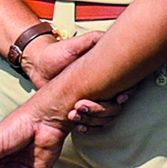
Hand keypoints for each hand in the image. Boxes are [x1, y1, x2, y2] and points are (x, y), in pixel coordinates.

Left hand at [20, 31, 134, 130]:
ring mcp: (92, 100)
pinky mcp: (80, 110)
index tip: (119, 98)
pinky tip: (78, 124)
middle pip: (116, 106)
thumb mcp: (77, 44)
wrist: (38, 65)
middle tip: (82, 105)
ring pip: (105, 118)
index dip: (127, 92)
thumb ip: (95, 40)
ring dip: (93, 119)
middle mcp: (103, 88)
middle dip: (103, 109)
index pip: (126, 85)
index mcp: (106, 74)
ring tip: (73, 113)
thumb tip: (112, 40)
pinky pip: (93, 125)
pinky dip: (88, 127)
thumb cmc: (58, 52)